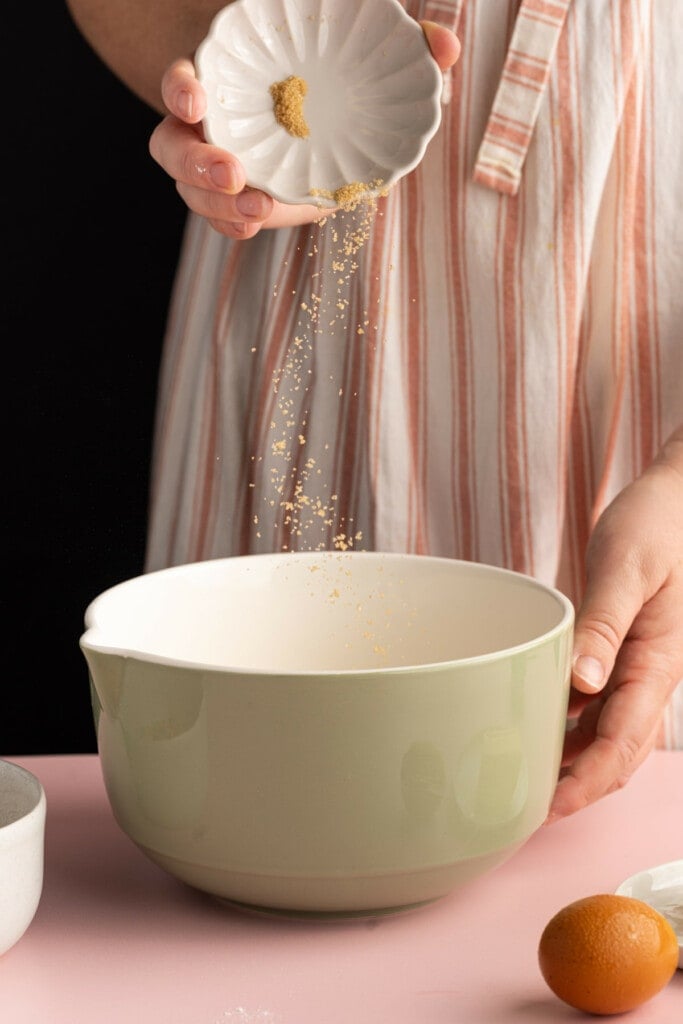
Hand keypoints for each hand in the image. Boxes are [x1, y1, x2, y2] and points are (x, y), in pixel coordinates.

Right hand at [148, 22, 459, 238]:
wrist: (319, 122)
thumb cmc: (329, 79)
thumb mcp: (359, 58)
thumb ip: (401, 52)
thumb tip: (447, 46)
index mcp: (228, 81)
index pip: (183, 81)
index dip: (181, 89)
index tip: (195, 99)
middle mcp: (211, 127)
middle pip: (172, 147)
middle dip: (197, 163)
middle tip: (234, 173)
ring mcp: (218, 170)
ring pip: (191, 192)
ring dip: (219, 207)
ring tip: (259, 210)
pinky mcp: (236, 204)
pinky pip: (221, 221)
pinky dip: (234, 225)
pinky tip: (256, 223)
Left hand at [547, 426, 682, 822]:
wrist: (674, 499)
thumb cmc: (656, 525)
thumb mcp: (627, 567)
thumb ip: (605, 625)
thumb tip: (583, 685)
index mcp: (656, 664)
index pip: (623, 741)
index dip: (586, 781)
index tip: (547, 808)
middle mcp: (648, 677)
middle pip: (615, 753)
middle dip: (575, 788)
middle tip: (520, 810)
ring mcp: (635, 669)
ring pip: (606, 736)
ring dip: (570, 764)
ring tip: (520, 781)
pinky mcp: (618, 655)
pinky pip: (595, 707)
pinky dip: (568, 728)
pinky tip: (534, 731)